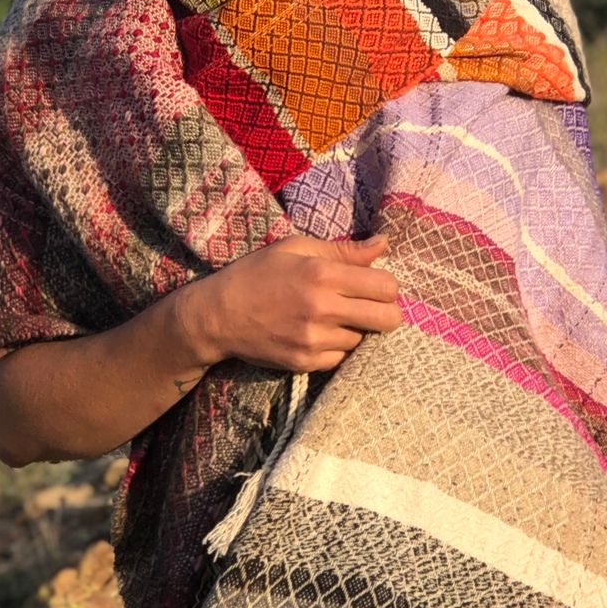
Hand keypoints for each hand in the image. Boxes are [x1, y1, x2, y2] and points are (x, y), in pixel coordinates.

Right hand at [175, 231, 403, 373]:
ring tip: (329, 316)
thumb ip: (344, 250)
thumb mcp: (296, 248)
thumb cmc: (257, 273)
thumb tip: (384, 244)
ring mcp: (315, 340)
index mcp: (323, 275)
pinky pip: (340, 357)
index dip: (386, 285)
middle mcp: (323, 309)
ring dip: (354, 328)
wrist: (218, 315)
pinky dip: (335, 346)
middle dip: (386, 311)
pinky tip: (315, 333)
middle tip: (368, 306)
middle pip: (388, 319)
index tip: (374, 284)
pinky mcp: (306, 363)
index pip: (387, 286)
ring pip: (363, 338)